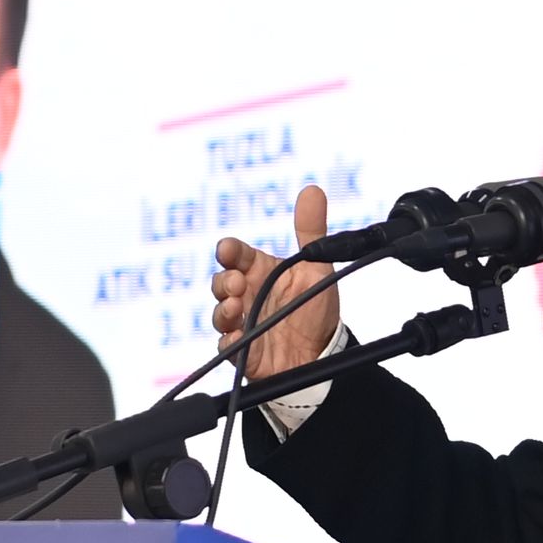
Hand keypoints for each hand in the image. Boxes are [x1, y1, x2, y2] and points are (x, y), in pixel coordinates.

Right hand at [210, 184, 336, 380]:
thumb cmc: (315, 307)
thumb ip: (311, 230)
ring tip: (235, 307)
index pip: (236, 256)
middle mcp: (247, 296)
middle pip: (220, 284)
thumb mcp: (316, 267)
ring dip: (222, 310)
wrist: (324, 353)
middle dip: (222, 282)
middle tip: (237, 283)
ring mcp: (242, 323)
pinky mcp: (244, 353)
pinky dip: (229, 343)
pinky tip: (237, 339)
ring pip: (218, 314)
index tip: (228, 250)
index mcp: (260, 272)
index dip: (229, 251)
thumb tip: (312, 190)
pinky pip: (227, 348)